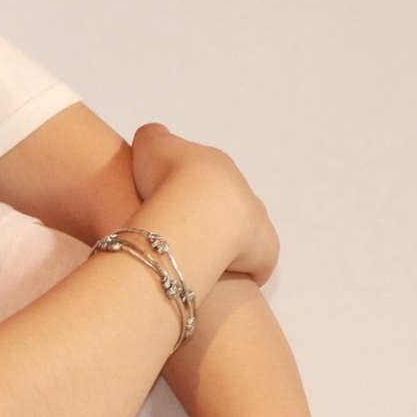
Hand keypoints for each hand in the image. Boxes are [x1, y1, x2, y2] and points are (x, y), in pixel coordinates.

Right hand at [129, 124, 278, 284]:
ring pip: (244, 234)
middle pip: (227, 206)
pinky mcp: (266, 251)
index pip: (205, 178)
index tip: (166, 207)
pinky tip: (212, 279)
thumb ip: (153, 138)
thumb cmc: (169, 176)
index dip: (184, 192)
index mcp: (217, 166)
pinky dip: (237, 272)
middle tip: (177, 237)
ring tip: (193, 261)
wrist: (198, 208)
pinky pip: (255, 265)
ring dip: (223, 245)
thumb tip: (156, 140)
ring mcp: (259, 221)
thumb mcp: (149, 142)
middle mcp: (243, 191)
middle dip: (206, 219)